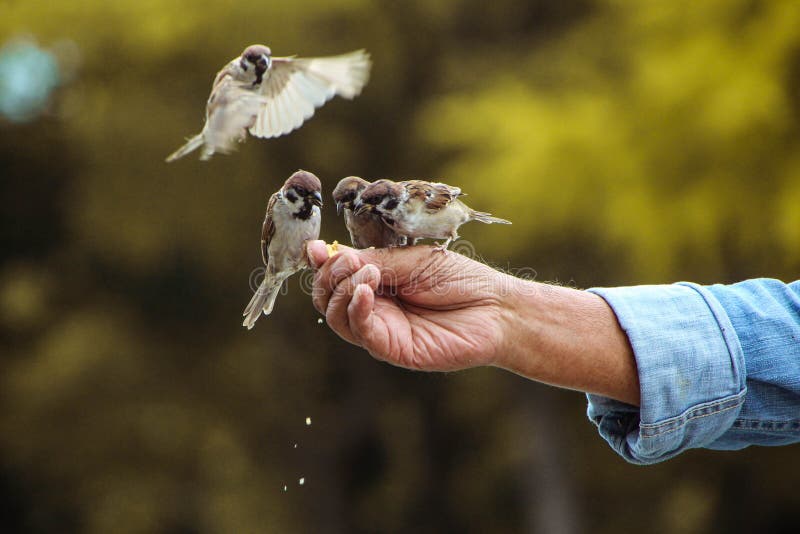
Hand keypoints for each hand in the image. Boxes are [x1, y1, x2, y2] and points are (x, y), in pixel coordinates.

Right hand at [307, 241, 517, 370]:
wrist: (496, 307)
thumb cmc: (460, 280)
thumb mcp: (410, 260)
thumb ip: (371, 260)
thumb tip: (325, 252)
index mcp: (376, 284)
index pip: (334, 277)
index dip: (321, 263)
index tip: (315, 248)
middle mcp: (373, 308)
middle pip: (326, 298)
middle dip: (329, 276)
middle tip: (349, 261)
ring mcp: (381, 330)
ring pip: (336, 316)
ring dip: (342, 290)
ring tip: (368, 274)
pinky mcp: (392, 349)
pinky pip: (361, 332)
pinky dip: (356, 309)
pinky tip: (367, 291)